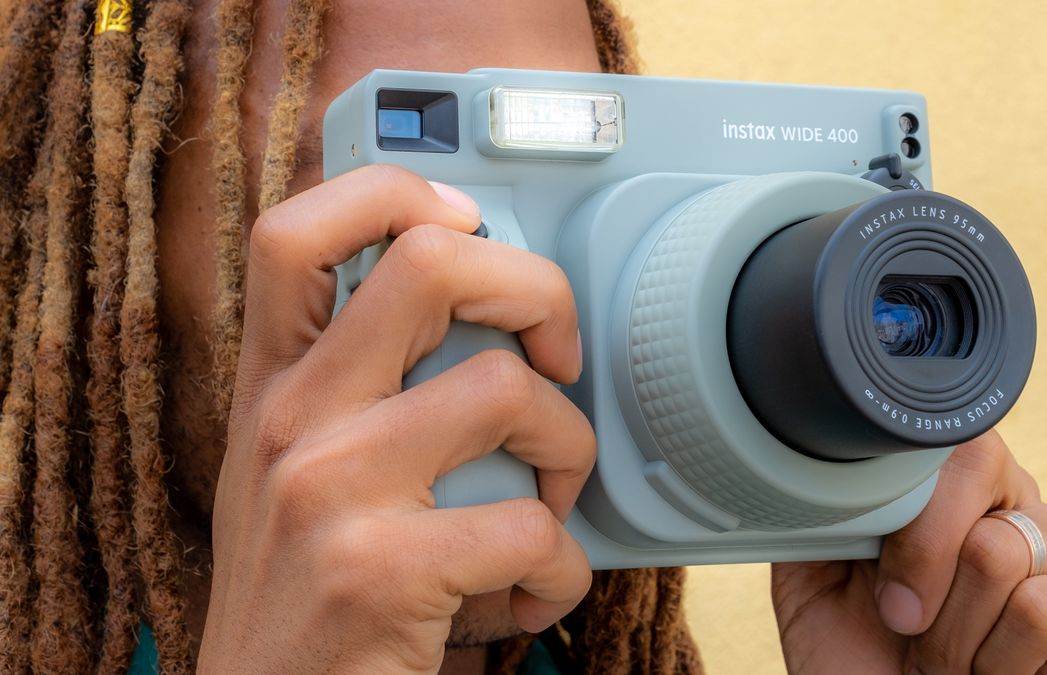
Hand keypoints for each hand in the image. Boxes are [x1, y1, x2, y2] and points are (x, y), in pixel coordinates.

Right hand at [197, 165, 595, 673]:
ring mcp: (331, 488)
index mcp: (275, 387)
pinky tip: (535, 593)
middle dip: (536, 290)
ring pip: (508, 389)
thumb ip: (363, 394)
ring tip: (553, 500)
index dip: (397, 194)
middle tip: (556, 356)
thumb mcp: (299, 473)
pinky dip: (563, 566)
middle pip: (431, 262)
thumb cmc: (306, 592)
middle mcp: (292, 419)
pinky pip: (530, 524)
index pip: (299, 230)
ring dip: (568, 447)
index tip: (468, 229)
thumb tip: (490, 329)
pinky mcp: (380, 568)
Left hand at [771, 431, 1046, 673]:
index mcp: (953, 489)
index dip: (905, 507)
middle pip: (978, 473)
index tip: (875, 582)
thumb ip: (824, 506)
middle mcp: (1016, 507)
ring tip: (944, 659)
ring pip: (1001, 548)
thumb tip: (827, 454)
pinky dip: (997, 659)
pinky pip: (1042, 607)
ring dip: (952, 629)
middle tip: (906, 628)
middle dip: (919, 572)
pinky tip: (992, 674)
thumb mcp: (814, 574)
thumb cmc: (856, 656)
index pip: (949, 434)